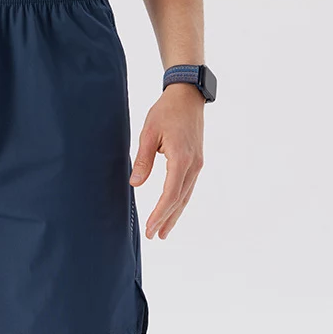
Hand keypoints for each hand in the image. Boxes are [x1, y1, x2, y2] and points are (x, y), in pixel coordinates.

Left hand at [129, 83, 203, 239]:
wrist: (188, 96)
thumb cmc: (166, 111)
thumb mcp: (148, 133)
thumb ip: (142, 160)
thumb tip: (135, 183)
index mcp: (181, 159)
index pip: (170, 194)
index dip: (160, 214)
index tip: (151, 229)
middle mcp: (193, 165)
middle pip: (180, 200)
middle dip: (167, 220)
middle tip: (155, 237)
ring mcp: (197, 164)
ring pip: (185, 195)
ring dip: (175, 214)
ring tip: (164, 232)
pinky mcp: (196, 161)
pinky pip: (187, 187)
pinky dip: (179, 201)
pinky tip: (173, 210)